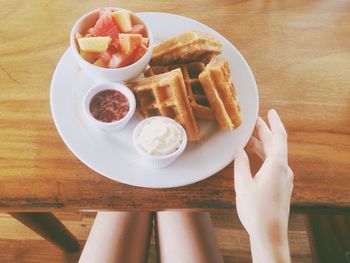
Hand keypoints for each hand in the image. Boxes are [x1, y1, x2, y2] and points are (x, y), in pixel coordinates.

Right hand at [234, 109, 292, 262]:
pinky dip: (263, 156)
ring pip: (273, 155)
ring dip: (262, 145)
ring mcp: (283, 178)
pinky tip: (253, 156)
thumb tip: (238, 150)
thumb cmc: (256, 210)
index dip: (274, 123)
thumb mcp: (243, 184)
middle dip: (265, 132)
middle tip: (254, 122)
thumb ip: (240, 164)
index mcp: (277, 165)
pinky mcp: (280, 186)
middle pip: (275, 145)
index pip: (279, 137)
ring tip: (249, 137)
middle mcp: (283, 169)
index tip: (271, 112)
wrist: (269, 234)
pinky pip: (273, 165)